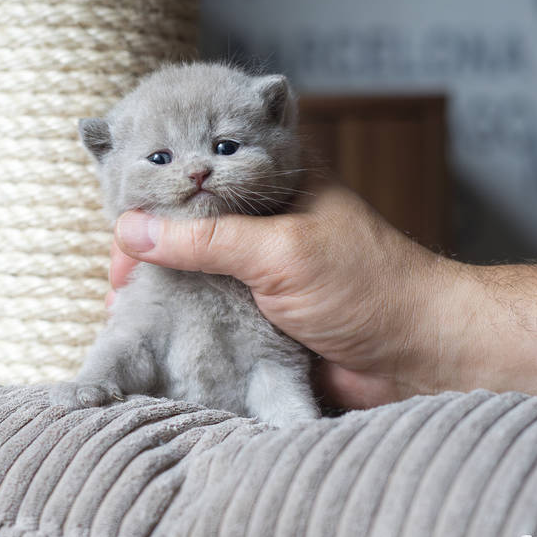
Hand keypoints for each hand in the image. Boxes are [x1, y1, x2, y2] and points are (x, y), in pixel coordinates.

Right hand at [108, 182, 461, 407]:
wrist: (420, 354)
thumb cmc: (367, 285)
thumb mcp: (281, 250)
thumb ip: (206, 240)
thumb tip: (132, 230)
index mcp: (276, 186)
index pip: (198, 182)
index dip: (155, 201)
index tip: (120, 234)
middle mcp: (265, 224)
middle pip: (191, 229)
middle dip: (150, 254)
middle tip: (116, 286)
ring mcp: (263, 274)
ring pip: (198, 276)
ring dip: (162, 294)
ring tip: (121, 315)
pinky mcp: (263, 318)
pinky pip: (213, 316)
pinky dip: (184, 325)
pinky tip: (155, 336)